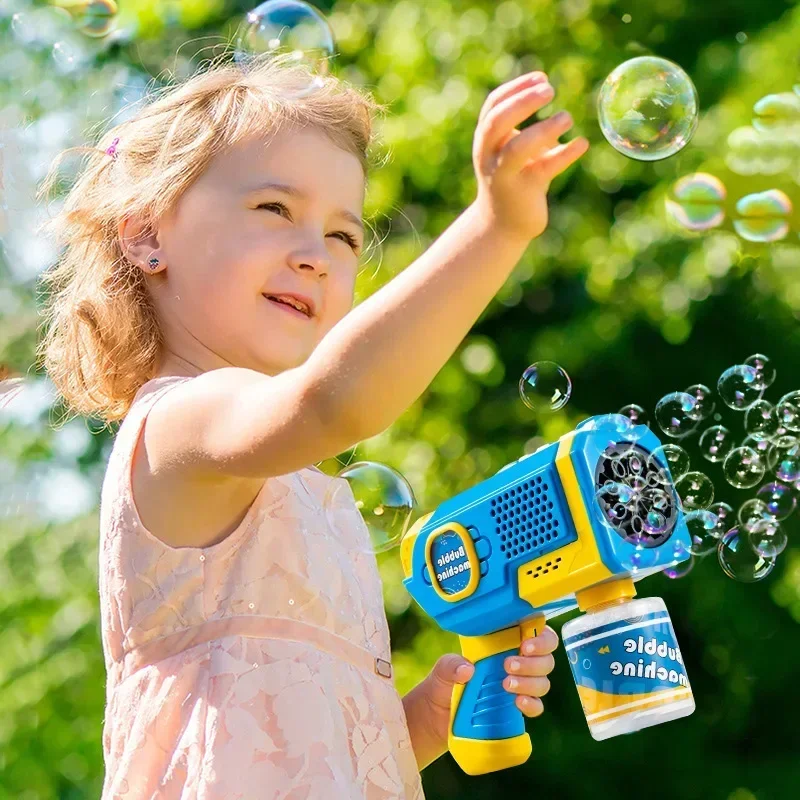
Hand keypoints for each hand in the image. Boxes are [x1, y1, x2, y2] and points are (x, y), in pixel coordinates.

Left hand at [414, 626, 559, 751]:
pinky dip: (532, 704)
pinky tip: (518, 702)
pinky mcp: (516, 709)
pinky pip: (536, 706)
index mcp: (502, 643)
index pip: (535, 633)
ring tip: (507, 685)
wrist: (436, 719)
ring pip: (543, 681)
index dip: (540, 638)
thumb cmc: (442, 685)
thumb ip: (451, 665)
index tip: (526, 646)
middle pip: (545, 659)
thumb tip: (468, 670)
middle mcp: (515, 661)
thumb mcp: (442, 670)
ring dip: (530, 682)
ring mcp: (518, 686)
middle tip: (509, 665)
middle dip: (533, 662)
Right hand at [472, 71, 588, 240]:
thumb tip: (546, 89)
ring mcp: (504, 175)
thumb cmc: (512, 178)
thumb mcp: (513, 148)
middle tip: (550, 89)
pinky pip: (546, 169)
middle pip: (498, 121)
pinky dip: (566, 154)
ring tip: (567, 118)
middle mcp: (490, 157)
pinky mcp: (525, 191)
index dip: (516, 88)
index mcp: (486, 141)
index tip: (541, 77)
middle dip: (523, 102)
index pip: (493, 105)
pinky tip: (582, 144)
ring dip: (544, 129)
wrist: (502, 223)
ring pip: (518, 148)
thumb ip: (525, 124)